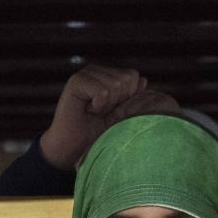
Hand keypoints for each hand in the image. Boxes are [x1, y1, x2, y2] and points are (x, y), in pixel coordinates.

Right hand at [40, 66, 179, 169]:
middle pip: (126, 79)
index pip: (133, 76)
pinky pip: (103, 91)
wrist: (73, 146)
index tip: (111, 110)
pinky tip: (87, 110)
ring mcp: (86, 74)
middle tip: (101, 111)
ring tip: (93, 111)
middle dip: (118, 101)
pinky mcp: (76, 81)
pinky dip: (99, 106)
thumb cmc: (97, 132)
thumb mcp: (121, 114)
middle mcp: (97, 71)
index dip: (127, 97)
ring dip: (107, 105)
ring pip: (116, 84)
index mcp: (107, 75)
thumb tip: (144, 80)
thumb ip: (132, 97)